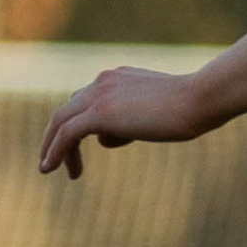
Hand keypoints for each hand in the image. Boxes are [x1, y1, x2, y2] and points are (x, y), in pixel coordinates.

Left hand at [37, 67, 212, 179]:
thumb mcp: (153, 116)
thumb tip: (104, 139)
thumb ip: (127, 123)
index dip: (77, 123)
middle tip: (54, 160)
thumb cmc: (189, 108)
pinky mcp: (99, 113)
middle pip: (68, 109)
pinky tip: (49, 167)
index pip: (86, 99)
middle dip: (57, 135)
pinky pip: (66, 133)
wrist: (199, 99)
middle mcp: (103, 81)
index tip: (76, 146)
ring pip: (61, 120)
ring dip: (51, 146)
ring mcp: (99, 95)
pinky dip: (54, 150)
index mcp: (116, 78)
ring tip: (48, 169)